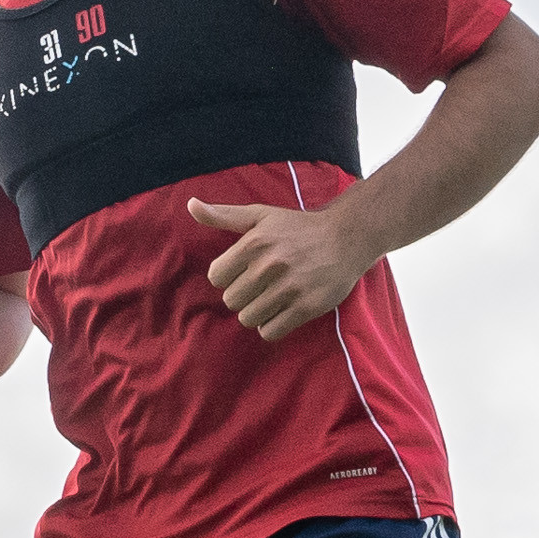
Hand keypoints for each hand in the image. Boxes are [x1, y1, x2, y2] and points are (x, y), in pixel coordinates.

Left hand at [186, 198, 370, 341]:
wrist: (347, 238)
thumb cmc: (298, 227)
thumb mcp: (261, 215)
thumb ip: (224, 215)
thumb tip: (191, 205)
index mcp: (255, 243)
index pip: (216, 277)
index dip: (228, 276)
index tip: (244, 270)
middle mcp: (270, 266)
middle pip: (231, 301)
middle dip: (242, 295)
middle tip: (261, 285)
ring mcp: (289, 288)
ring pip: (248, 319)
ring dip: (256, 312)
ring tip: (272, 297)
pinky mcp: (306, 308)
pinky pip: (270, 332)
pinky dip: (272, 326)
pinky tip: (282, 310)